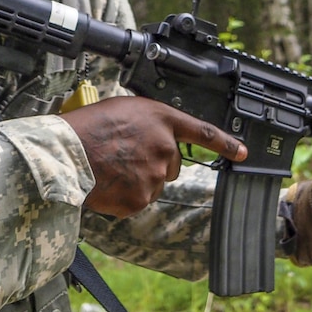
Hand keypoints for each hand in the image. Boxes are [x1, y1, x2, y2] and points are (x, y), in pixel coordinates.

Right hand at [62, 96, 246, 217]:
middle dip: (153, 163)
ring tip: (109, 166)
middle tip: (124, 156)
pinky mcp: (140, 199)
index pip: (203, 133)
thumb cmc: (88, 126)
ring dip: (136, 179)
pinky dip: (123, 196)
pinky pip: (136, 201)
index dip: (226, 144)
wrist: (68, 152)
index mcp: (162, 121)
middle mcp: (165, 148)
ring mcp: (154, 176)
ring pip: (152, 184)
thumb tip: (149, 138)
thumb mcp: (125, 110)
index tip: (243, 153)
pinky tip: (107, 182)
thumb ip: (148, 123)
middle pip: (171, 165)